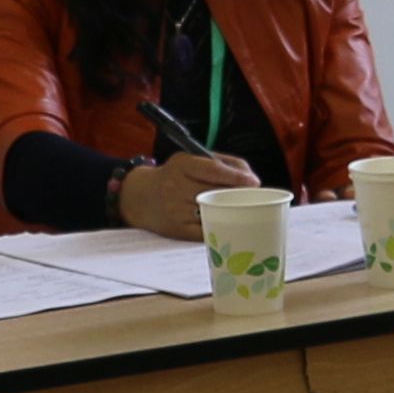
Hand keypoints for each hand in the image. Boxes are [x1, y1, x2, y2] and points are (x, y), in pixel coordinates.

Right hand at [117, 153, 255, 233]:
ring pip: (213, 212)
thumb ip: (220, 163)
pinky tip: (227, 225)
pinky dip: (219, 228)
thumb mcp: (190, 161)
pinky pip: (205, 231)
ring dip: (230, 212)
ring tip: (242, 210)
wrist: (140, 197)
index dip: (237, 176)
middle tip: (253, 198)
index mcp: (181, 164)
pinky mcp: (176, 230)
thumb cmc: (174, 176)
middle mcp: (175, 186)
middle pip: (216, 192)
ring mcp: (175, 210)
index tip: (254, 182)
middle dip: (238, 195)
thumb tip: (250, 176)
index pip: (213, 170)